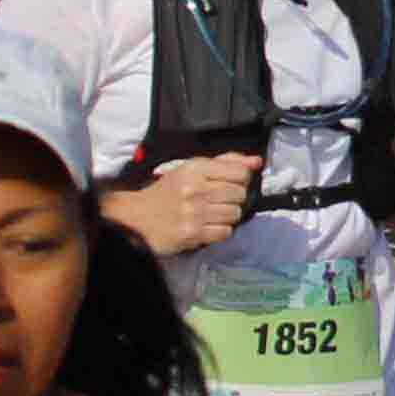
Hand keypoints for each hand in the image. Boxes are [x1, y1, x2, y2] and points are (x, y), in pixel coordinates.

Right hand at [121, 150, 258, 253]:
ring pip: (235, 214)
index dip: (241, 178)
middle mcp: (195, 189)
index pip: (240, 172)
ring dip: (228, 215)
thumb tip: (256, 161)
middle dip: (234, 198)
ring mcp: (194, 213)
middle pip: (240, 194)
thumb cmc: (167, 192)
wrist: (138, 218)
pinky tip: (208, 225)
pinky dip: (220, 230)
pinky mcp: (193, 234)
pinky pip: (225, 232)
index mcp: (194, 169)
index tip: (231, 182)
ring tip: (213, 213)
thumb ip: (226, 162)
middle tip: (219, 200)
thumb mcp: (191, 169)